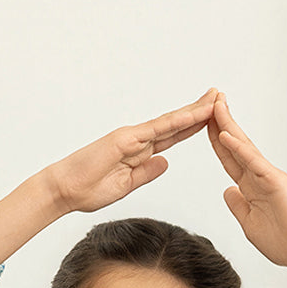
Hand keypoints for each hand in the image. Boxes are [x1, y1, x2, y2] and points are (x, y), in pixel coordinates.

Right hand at [47, 90, 218, 214]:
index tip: (212, 119)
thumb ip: (147, 173)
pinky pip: (157, 129)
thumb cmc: (89, 190)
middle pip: (176, 124)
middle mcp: (138, 139)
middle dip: (199, 112)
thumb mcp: (127, 185)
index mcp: (140, 152)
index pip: (173, 137)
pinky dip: (177, 121)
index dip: (194, 127)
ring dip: (194, 110)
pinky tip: (194, 115)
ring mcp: (132, 137)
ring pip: (170, 121)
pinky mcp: (125, 139)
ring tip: (216, 98)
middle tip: (221, 97)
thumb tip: (166, 163)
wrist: (65, 190)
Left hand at [208, 95, 286, 270]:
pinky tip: (226, 134)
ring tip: (216, 105)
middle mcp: (260, 176)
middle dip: (221, 122)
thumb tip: (228, 190)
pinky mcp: (276, 182)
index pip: (230, 158)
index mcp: (252, 187)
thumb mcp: (249, 223)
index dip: (216, 140)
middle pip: (235, 145)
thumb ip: (238, 205)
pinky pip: (253, 161)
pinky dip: (239, 148)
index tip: (203, 122)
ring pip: (244, 146)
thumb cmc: (283, 241)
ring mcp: (268, 176)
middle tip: (211, 99)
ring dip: (228, 125)